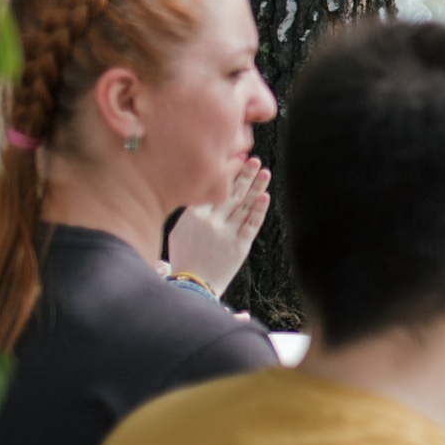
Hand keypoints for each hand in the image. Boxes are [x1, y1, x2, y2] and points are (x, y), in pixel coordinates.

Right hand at [166, 156, 269, 292]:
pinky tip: (265, 196)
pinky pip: (252, 225)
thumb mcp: (178, 232)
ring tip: (264, 172)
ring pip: (244, 206)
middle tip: (255, 161)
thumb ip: (191, 212)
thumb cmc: (184, 258)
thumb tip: (202, 191)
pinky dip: (259, 210)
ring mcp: (226, 233)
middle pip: (231, 193)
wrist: (192, 285)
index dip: (227, 173)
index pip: (214, 189)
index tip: (236, 159)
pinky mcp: (239, 246)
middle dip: (245, 175)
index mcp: (194, 216)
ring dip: (256, 187)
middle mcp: (211, 222)